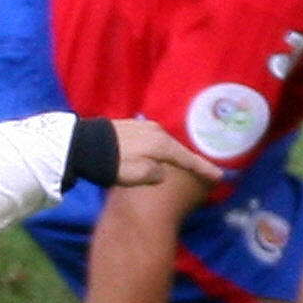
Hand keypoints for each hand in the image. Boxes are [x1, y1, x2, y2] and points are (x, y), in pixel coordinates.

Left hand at [107, 119, 224, 190]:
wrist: (83, 144)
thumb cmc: (111, 163)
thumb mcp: (136, 176)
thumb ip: (155, 175)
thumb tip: (161, 171)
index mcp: (161, 144)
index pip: (188, 159)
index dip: (204, 168)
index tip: (219, 176)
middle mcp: (156, 131)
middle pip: (177, 149)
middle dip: (190, 160)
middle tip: (203, 170)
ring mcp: (143, 126)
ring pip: (165, 143)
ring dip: (173, 154)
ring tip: (180, 163)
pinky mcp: (131, 126)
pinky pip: (153, 139)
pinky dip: (159, 148)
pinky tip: (156, 153)